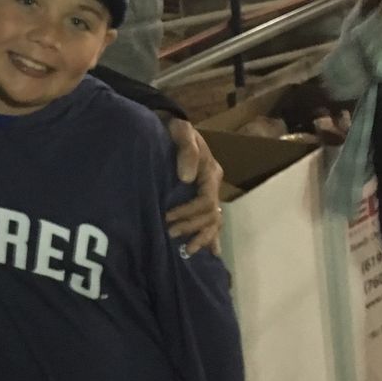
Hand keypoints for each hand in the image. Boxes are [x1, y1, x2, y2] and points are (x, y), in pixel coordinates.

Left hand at [165, 117, 224, 254]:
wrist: (169, 127)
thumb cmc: (174, 130)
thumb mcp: (181, 131)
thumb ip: (186, 150)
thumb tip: (186, 178)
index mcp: (211, 172)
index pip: (206, 201)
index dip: (188, 212)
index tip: (168, 217)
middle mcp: (213, 185)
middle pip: (210, 215)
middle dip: (191, 227)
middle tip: (169, 233)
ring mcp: (209, 192)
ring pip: (214, 222)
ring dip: (202, 237)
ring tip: (187, 250)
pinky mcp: (201, 197)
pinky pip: (211, 221)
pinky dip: (211, 237)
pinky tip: (211, 252)